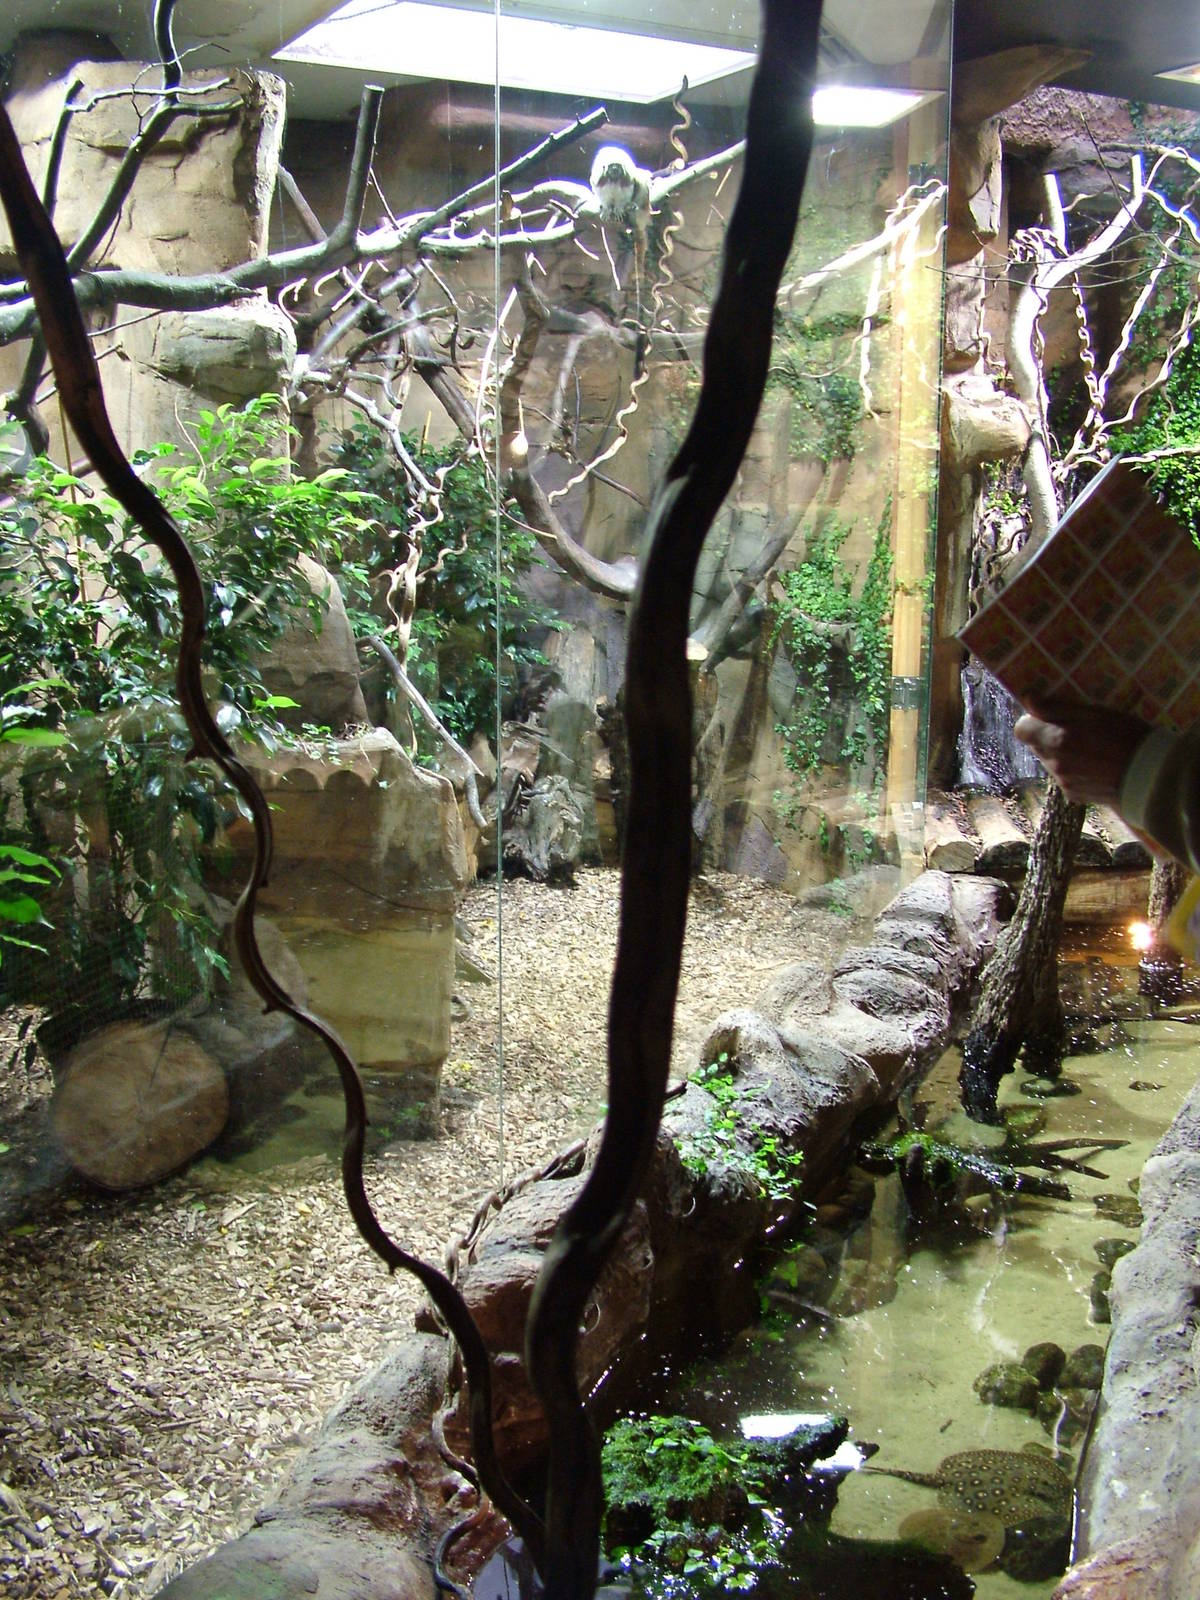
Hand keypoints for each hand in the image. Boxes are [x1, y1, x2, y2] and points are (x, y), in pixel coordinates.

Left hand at [1012, 700, 1151, 807]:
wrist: (1150, 775)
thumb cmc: (1127, 735)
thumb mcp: (1095, 713)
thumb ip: (1057, 708)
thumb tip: (1027, 700)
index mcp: (1057, 740)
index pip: (1022, 730)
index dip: (1034, 721)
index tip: (1049, 717)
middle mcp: (1055, 763)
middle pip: (1036, 746)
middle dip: (1049, 737)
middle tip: (1077, 731)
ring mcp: (1063, 781)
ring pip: (1050, 762)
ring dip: (1062, 754)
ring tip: (1091, 749)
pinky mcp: (1073, 795)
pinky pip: (1064, 777)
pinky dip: (1073, 770)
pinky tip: (1095, 766)